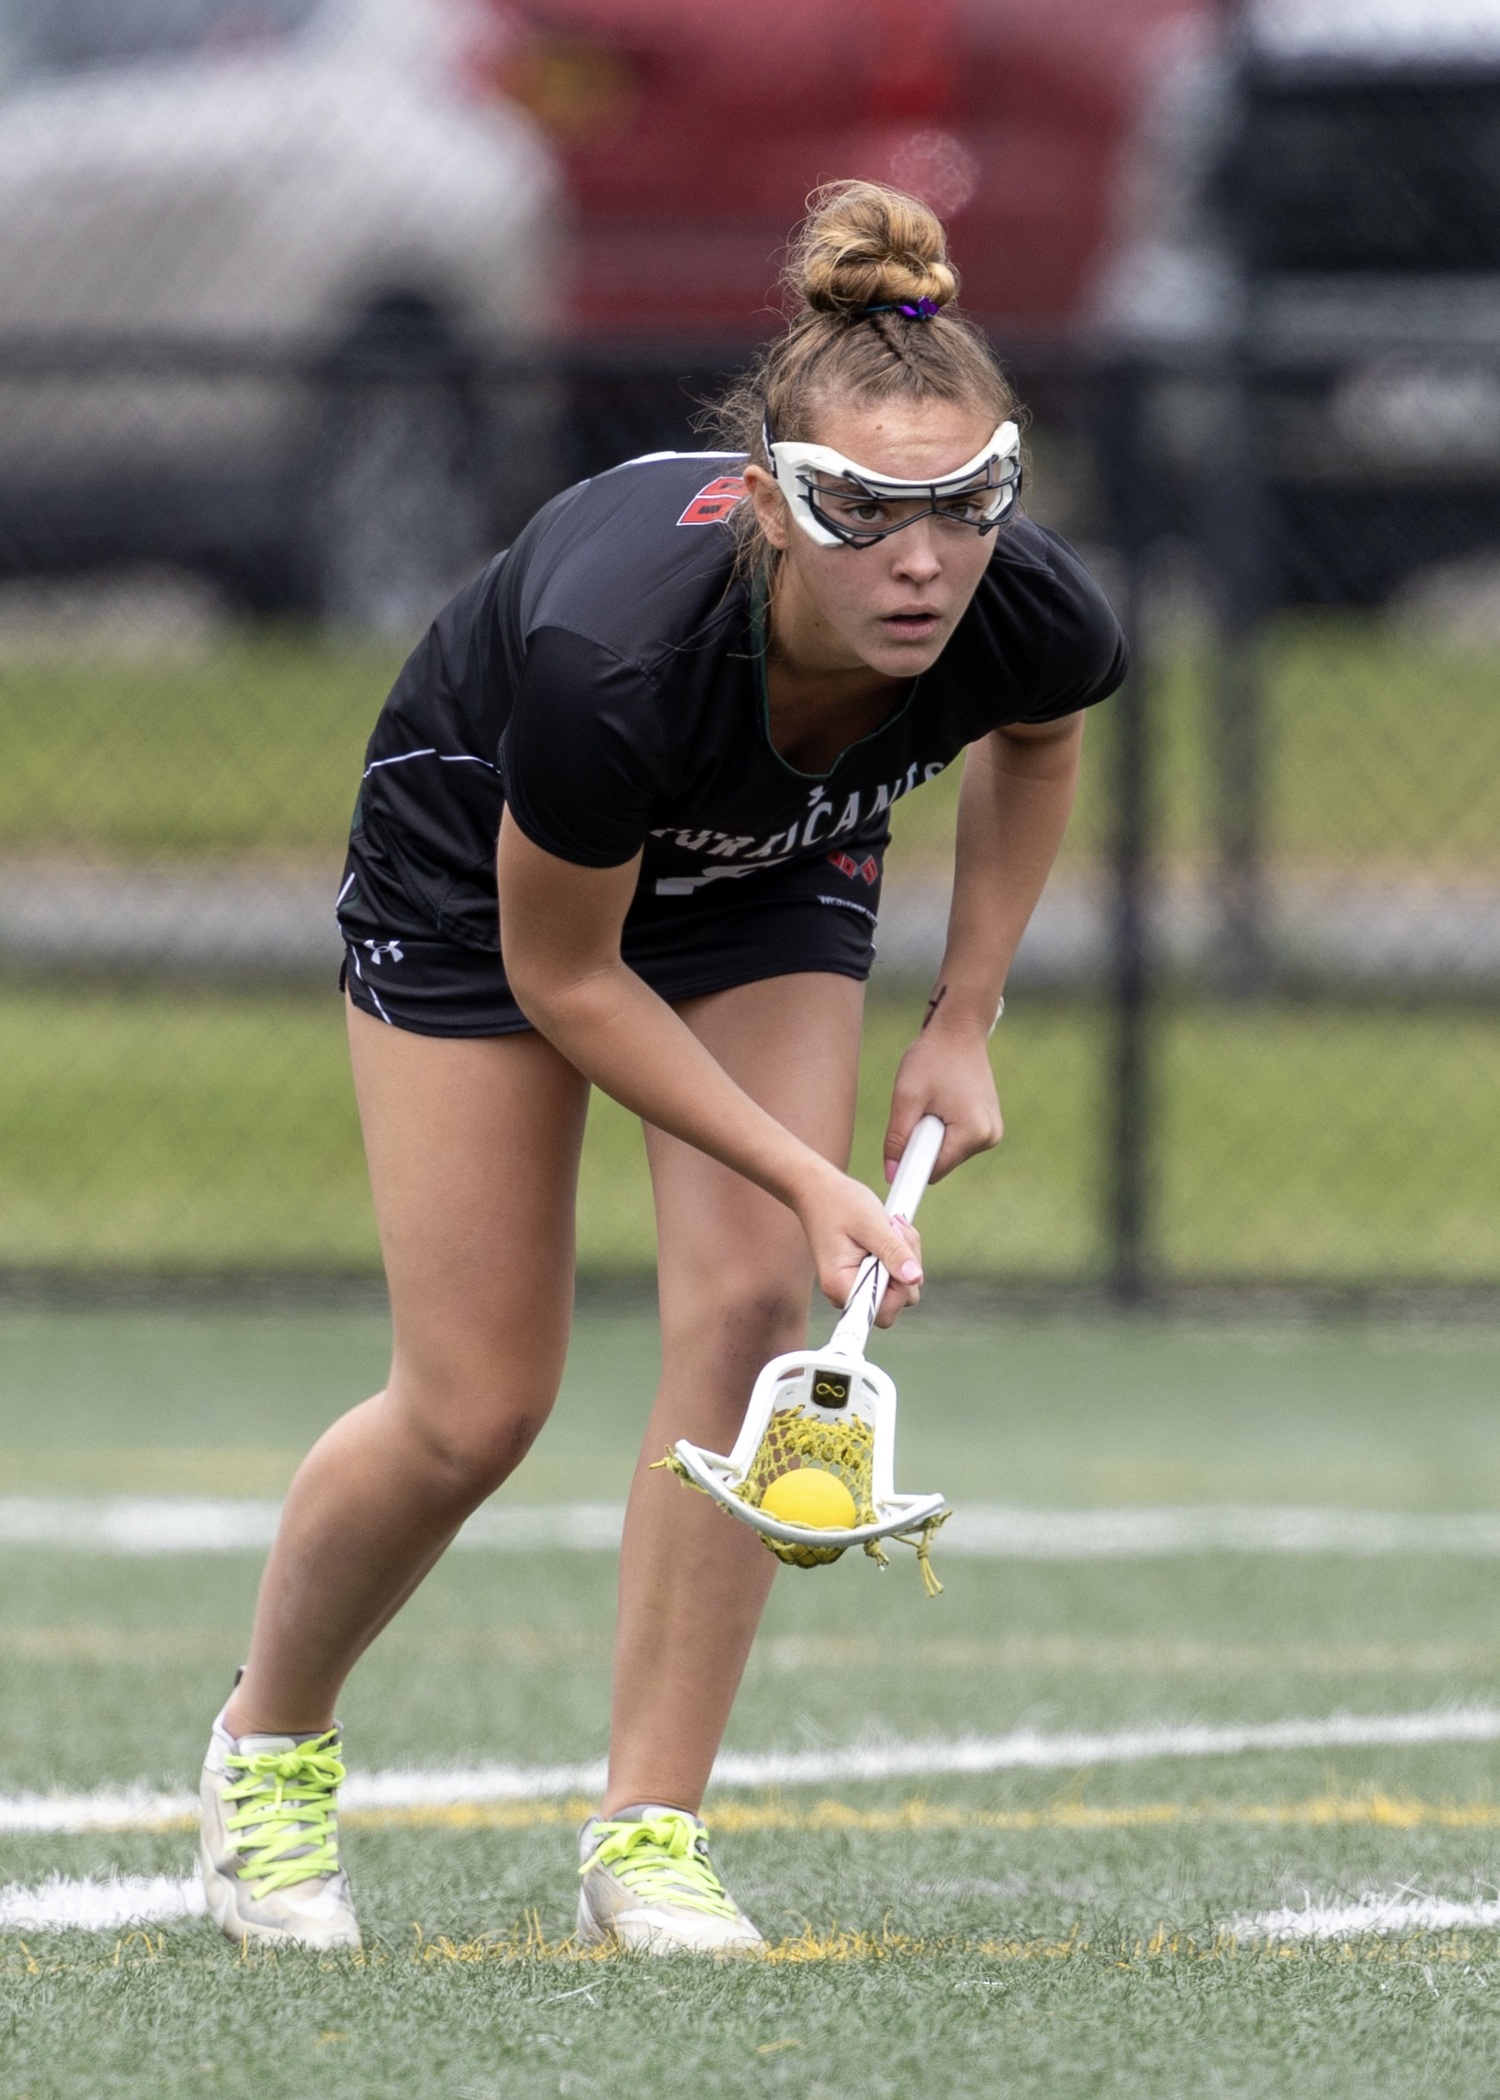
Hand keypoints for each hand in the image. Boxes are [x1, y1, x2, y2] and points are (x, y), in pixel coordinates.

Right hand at [794, 1160, 924, 1327]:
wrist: (818, 1191)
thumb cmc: (838, 1203)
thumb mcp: (870, 1223)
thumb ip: (893, 1252)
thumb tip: (915, 1278)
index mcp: (841, 1285)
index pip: (882, 1312)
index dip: (899, 1289)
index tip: (894, 1259)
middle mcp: (847, 1292)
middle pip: (898, 1300)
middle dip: (906, 1265)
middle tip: (894, 1233)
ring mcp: (857, 1285)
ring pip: (902, 1285)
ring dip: (905, 1255)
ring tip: (889, 1228)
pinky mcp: (866, 1276)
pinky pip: (896, 1275)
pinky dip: (900, 1253)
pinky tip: (888, 1233)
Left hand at [883, 1020, 1002, 1184]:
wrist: (959, 1031)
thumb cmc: (931, 1058)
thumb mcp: (906, 1097)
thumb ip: (898, 1139)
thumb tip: (892, 1174)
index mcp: (973, 1132)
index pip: (934, 1171)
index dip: (910, 1168)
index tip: (893, 1167)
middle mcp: (989, 1137)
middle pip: (941, 1164)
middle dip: (922, 1145)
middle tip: (918, 1112)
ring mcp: (992, 1132)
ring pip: (948, 1154)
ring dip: (932, 1136)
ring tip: (932, 1103)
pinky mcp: (989, 1126)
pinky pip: (956, 1142)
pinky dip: (943, 1130)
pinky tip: (943, 1104)